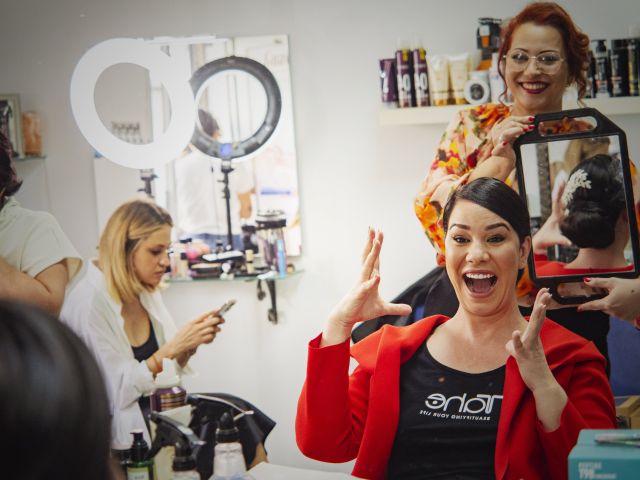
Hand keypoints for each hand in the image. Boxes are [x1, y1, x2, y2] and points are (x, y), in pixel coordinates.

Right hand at [168, 311, 223, 357]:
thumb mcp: (187, 325)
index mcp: (192, 322)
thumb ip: (197, 322)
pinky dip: (213, 336)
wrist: (177, 345)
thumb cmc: (182, 335)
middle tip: (221, 320)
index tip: (218, 310)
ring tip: (218, 329)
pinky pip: (210, 337)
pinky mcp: (200, 341)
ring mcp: (198, 334)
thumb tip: (207, 319)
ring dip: (217, 329)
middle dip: (218, 320)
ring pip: (212, 329)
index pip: (204, 315)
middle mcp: (196, 327)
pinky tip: (212, 336)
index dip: (212, 312)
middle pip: (210, 322)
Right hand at [321, 229, 411, 345]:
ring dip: (372, 255)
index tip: (379, 233)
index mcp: (370, 277)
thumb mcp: (382, 309)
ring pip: (368, 267)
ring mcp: (361, 285)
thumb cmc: (361, 309)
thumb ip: (395, 308)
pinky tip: (378, 277)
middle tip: (374, 228)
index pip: (375, 259)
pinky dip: (372, 282)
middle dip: (372, 243)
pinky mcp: (359, 295)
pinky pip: (366, 287)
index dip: (377, 246)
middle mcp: (365, 277)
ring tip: (376, 243)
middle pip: (370, 257)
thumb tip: (409, 310)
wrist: (346, 317)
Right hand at [490, 115, 534, 157]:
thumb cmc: (510, 149)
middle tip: (531, 126)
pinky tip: (506, 143)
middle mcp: (497, 132)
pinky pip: (501, 143)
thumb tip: (538, 125)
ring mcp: (497, 140)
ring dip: (517, 129)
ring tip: (526, 131)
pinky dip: (503, 144)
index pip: (511, 119)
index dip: (522, 118)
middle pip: (509, 122)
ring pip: (506, 130)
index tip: (532, 119)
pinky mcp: (498, 149)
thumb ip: (523, 130)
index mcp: (500, 128)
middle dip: (522, 123)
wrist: (503, 162)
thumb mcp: (517, 137)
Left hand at [506, 288, 554, 392]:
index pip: (537, 318)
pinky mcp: (525, 357)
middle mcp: (534, 340)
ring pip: (533, 331)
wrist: (543, 384)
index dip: (541, 304)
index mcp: (534, 337)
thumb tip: (509, 344)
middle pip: (538, 319)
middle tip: (547, 292)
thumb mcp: (521, 354)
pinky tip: (515, 332)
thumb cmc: (532, 368)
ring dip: (536, 318)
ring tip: (540, 306)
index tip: (545, 290)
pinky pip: (520, 347)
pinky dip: (517, 340)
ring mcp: (530, 348)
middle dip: (542, 305)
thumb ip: (515, 346)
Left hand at [532, 179, 571, 253]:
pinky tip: (567, 191)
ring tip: (564, 179)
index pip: (557, 202)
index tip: (561, 184)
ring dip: (562, 191)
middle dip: (561, 188)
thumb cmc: (545, 240)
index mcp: (555, 216)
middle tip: (563, 177)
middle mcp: (556, 213)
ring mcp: (557, 214)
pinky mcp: (559, 217)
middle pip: (558, 198)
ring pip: (560, 200)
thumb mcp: (554, 240)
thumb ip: (562, 241)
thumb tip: (570, 242)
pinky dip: (563, 197)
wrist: (539, 243)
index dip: (559, 193)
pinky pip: (562, 204)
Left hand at [579, 277, 639, 323]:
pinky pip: (621, 314)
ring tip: (622, 297)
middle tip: (613, 294)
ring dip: (614, 306)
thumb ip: (598, 282)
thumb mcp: (613, 282)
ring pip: (612, 311)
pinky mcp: (629, 318)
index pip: (593, 305)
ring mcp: (622, 317)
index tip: (579, 309)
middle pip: (604, 308)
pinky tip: (627, 303)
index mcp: (608, 303)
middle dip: (606, 302)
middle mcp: (614, 312)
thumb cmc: (630, 286)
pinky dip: (621, 309)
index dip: (585, 306)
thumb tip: (586, 281)